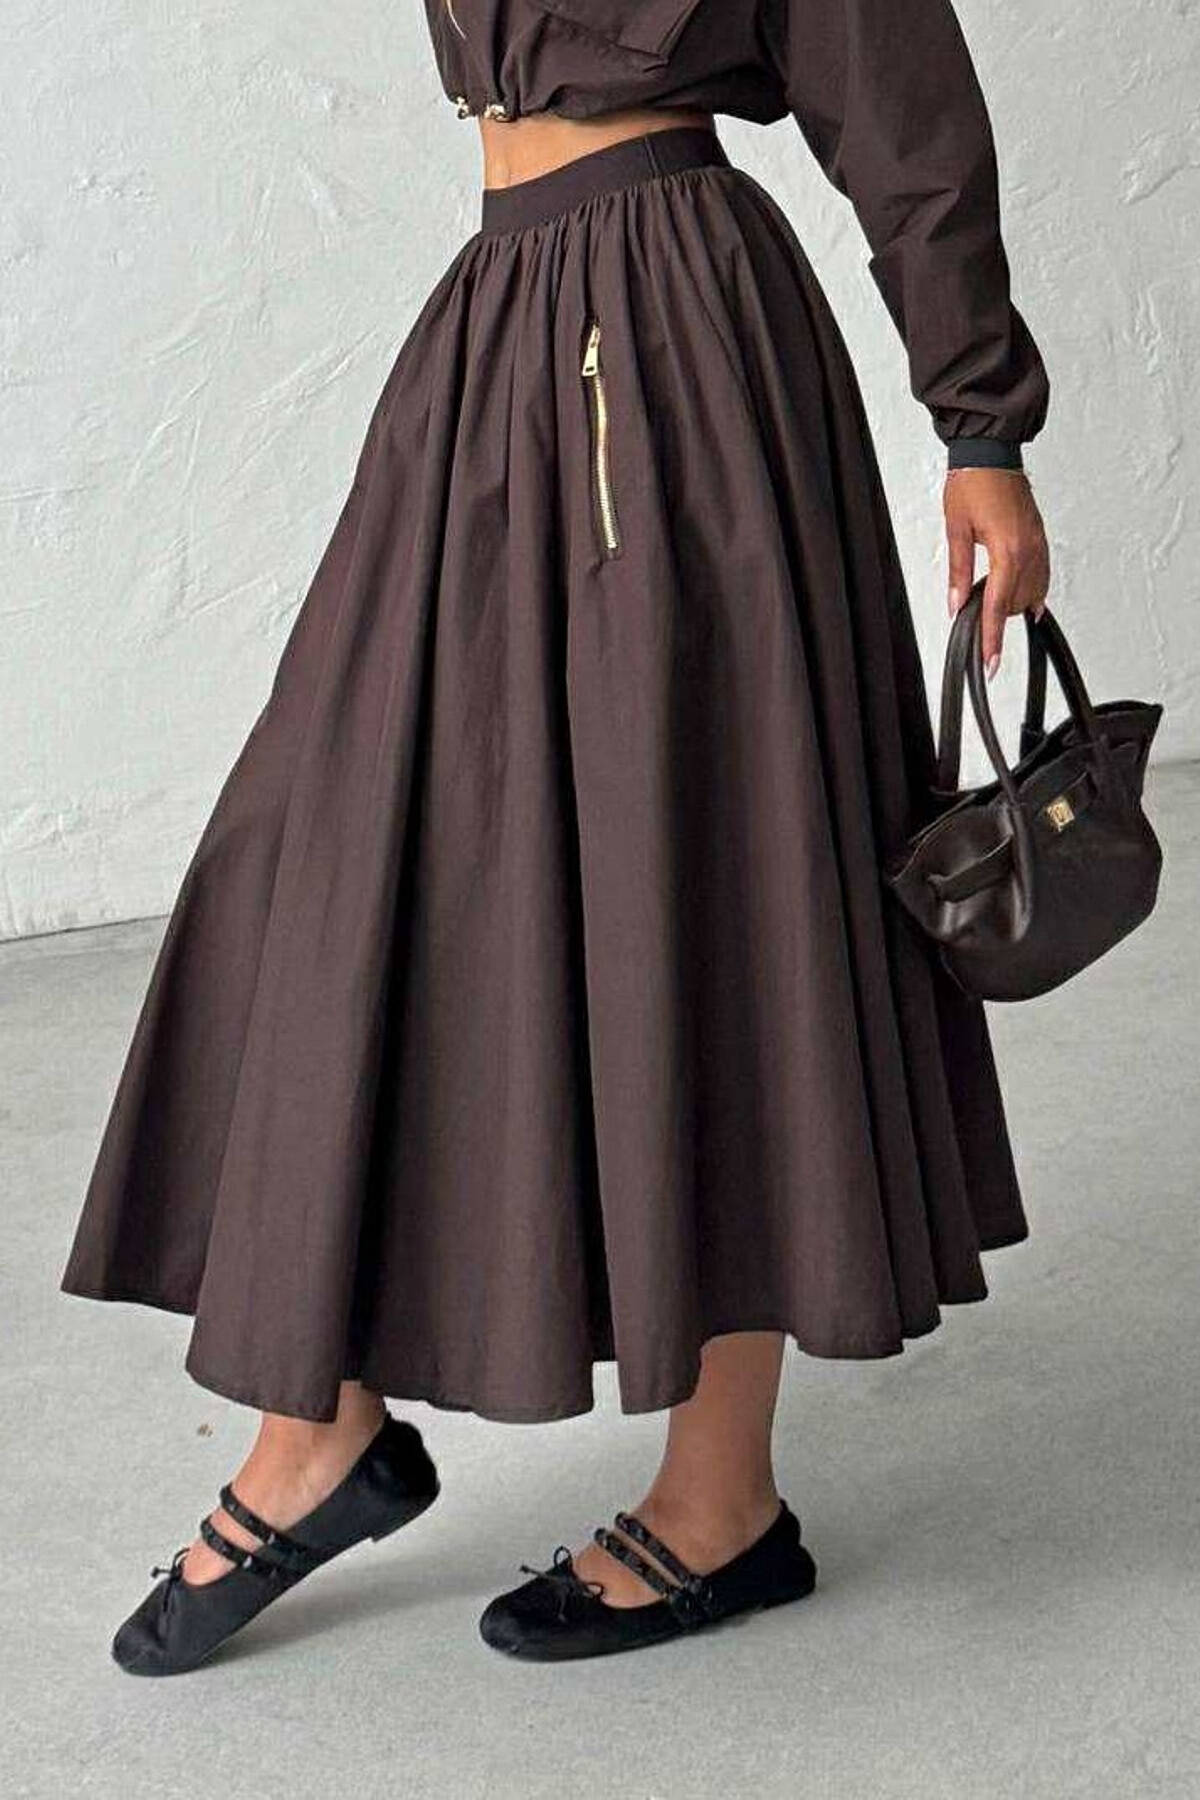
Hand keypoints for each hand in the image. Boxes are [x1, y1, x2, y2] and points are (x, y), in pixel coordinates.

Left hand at [944, 468, 1050, 676]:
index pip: (997, 606)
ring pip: (1031, 593)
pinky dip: (1030, 591)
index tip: (991, 662)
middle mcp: (1028, 550)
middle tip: (972, 621)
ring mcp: (1038, 544)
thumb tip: (956, 604)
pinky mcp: (1040, 539)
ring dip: (1011, 605)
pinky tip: (1022, 601)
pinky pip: (1041, 576)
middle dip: (995, 617)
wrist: (991, 454)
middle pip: (1014, 604)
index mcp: (1007, 550)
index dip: (991, 638)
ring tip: (989, 606)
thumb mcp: (956, 530)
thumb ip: (958, 572)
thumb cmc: (973, 483)